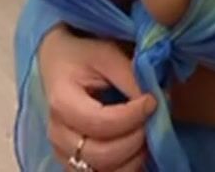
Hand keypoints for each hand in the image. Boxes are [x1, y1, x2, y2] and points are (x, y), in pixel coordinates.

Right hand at [38, 25, 156, 170]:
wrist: (57, 62)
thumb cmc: (82, 55)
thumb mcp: (106, 54)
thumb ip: (131, 76)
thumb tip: (157, 101)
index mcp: (62, 103)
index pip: (102, 123)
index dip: (133, 116)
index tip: (152, 101)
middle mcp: (58, 134)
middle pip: (102, 156)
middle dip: (136, 141)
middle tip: (154, 120)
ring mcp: (63, 153)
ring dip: (133, 158)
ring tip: (147, 133)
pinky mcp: (71, 163)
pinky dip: (124, 167)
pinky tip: (136, 147)